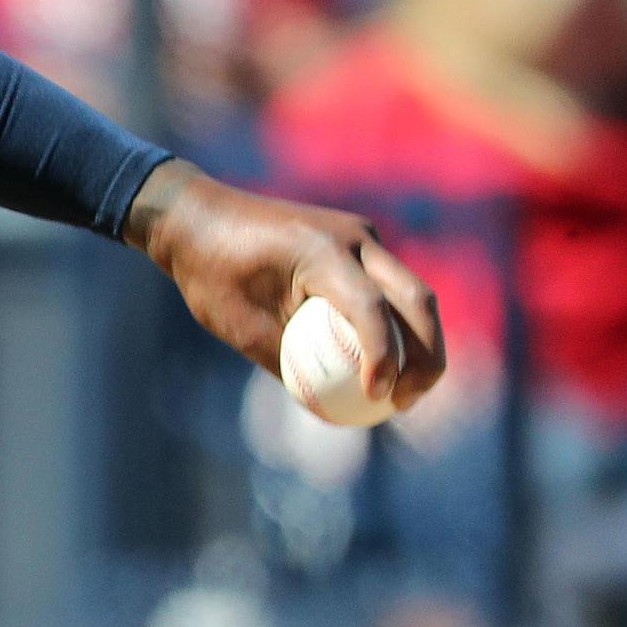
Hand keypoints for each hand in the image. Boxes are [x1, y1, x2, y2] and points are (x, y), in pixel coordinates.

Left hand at [126, 160, 447, 413]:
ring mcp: (362, 236)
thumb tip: (332, 408)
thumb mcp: (240, 327)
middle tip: (407, 401)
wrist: (199, 217)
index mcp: (321, 250)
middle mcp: (354, 236)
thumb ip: (289, 363)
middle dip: (427, 355)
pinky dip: (397, 326)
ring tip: (403, 395)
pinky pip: (391, 288)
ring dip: (420, 343)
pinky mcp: (360, 243)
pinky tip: (386, 367)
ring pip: (412, 293)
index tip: (377, 398)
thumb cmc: (210, 273)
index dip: (384, 358)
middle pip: (417, 299)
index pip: (370, 308)